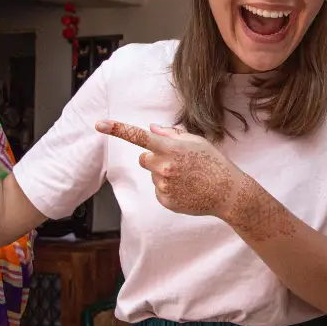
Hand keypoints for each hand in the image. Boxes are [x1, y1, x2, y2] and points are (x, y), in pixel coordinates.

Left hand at [97, 121, 249, 217]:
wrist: (228, 193)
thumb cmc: (214, 163)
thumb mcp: (197, 141)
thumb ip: (171, 134)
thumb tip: (151, 129)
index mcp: (171, 149)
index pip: (139, 136)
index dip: (117, 129)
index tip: (98, 124)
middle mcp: (164, 167)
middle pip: (143, 158)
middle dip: (155, 157)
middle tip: (178, 162)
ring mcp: (163, 186)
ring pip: (152, 175)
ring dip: (164, 173)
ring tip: (187, 177)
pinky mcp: (165, 201)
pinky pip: (159, 190)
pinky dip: (169, 188)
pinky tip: (186, 189)